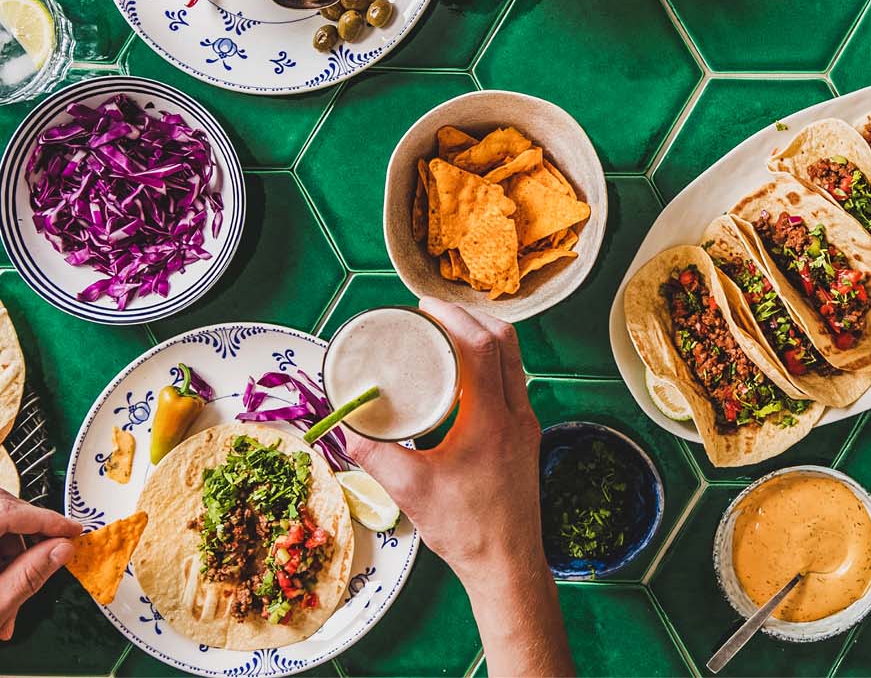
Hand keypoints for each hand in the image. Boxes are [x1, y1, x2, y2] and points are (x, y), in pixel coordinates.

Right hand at [349, 298, 543, 581]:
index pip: (482, 347)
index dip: (454, 317)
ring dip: (484, 340)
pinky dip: (491, 366)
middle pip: (506, 343)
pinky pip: (512, 385)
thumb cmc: (465, 529)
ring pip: (514, 363)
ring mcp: (526, 426)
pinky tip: (463, 379)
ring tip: (445, 339)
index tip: (425, 306)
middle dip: (471, 319)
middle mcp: (516, 415)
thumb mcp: (410, 490)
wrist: (507, 564)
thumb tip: (344, 428)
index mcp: (491, 420)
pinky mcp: (525, 439)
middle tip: (433, 315)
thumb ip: (374, 455)